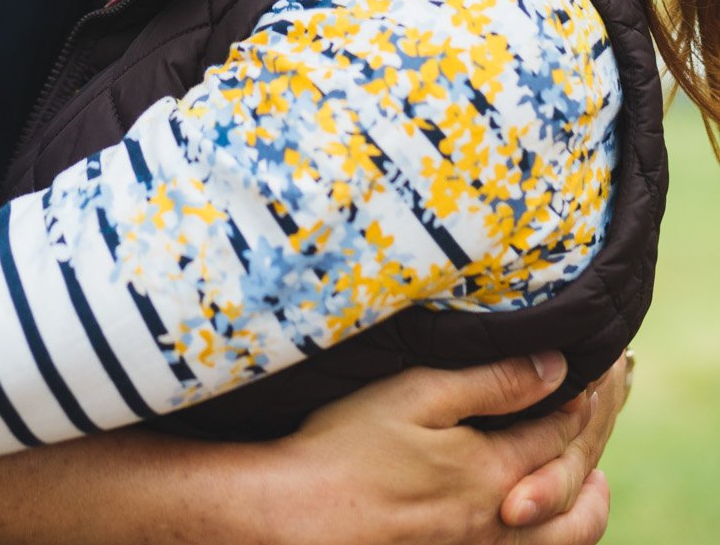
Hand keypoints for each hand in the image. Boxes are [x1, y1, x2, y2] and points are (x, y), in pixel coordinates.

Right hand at [272, 354, 611, 544]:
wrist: (299, 517)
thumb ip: (490, 382)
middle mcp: (498, 524)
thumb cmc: (348, 447)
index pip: (556, 435)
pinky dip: (548, 540)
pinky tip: (527, 517)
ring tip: (587, 486)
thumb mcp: (416, 394)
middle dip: (591, 459)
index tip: (585, 372)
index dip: (574, 400)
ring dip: (582, 511)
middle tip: (594, 426)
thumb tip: (555, 367)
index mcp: (492, 474)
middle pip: (575, 502)